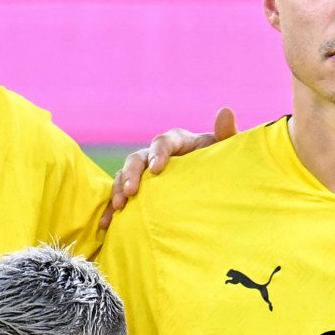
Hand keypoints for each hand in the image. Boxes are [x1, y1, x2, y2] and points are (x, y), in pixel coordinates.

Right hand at [105, 109, 234, 221]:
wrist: (216, 188)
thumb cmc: (224, 167)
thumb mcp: (227, 153)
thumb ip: (226, 134)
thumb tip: (225, 111)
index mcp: (179, 142)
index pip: (164, 142)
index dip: (158, 153)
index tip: (157, 169)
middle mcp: (158, 155)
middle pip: (138, 157)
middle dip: (132, 173)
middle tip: (132, 192)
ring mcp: (146, 173)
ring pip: (124, 174)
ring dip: (119, 188)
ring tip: (119, 206)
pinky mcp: (140, 190)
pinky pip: (121, 194)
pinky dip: (112, 207)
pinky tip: (108, 223)